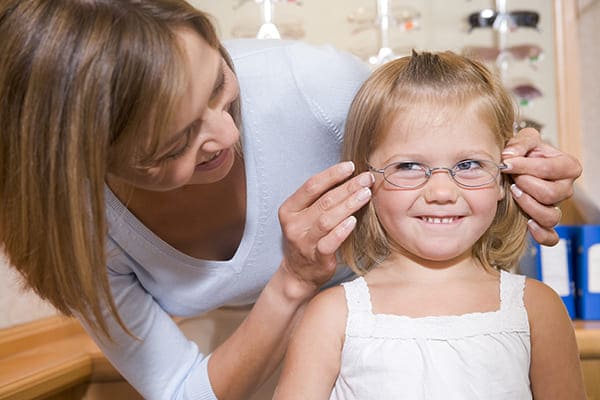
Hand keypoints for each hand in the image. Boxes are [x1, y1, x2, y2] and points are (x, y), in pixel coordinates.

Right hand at [278, 162, 373, 297]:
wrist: (298, 273)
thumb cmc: (307, 238)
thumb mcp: (305, 216)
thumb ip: (320, 198)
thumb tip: (348, 176)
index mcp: (289, 209)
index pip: (311, 186)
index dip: (332, 174)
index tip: (350, 166)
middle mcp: (294, 224)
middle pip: (323, 200)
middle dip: (347, 187)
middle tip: (366, 179)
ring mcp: (304, 242)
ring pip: (327, 219)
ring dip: (349, 205)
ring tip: (366, 194)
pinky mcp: (316, 257)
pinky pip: (330, 242)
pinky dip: (342, 230)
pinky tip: (354, 221)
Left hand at [501, 128, 581, 245]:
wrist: (514, 167)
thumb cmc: (523, 153)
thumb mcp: (524, 140)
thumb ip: (520, 143)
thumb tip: (510, 156)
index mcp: (567, 167)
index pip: (549, 169)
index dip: (524, 166)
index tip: (506, 163)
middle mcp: (565, 189)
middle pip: (550, 194)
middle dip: (525, 185)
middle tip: (512, 179)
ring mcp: (556, 207)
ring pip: (550, 216)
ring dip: (528, 205)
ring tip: (515, 193)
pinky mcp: (545, 222)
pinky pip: (550, 237)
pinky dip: (541, 234)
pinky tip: (527, 223)